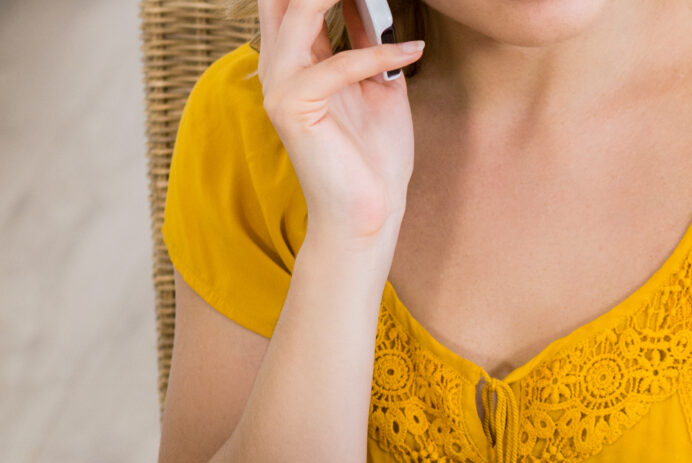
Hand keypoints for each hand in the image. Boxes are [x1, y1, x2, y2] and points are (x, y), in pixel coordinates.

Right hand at [255, 0, 425, 237]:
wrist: (371, 211)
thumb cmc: (374, 156)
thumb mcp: (377, 85)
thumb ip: (369, 43)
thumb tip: (372, 5)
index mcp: (294, 60)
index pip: (292, 1)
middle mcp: (278, 66)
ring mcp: (279, 86)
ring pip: (299, 14)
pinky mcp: (292, 107)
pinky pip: (337, 64)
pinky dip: (377, 54)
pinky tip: (411, 51)